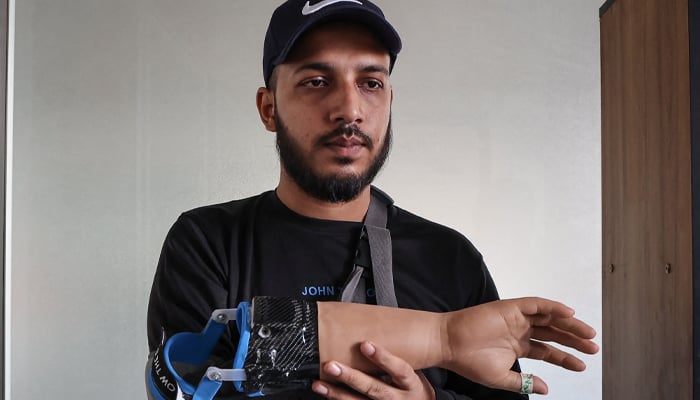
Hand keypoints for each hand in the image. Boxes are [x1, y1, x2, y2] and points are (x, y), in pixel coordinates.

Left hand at [312, 341, 435, 399]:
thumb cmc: (412, 386)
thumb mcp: (413, 371)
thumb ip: (396, 355)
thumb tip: (370, 330)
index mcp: (410, 384)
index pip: (400, 370)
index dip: (383, 358)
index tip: (365, 344)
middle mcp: (398, 399)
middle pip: (375, 389)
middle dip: (351, 377)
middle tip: (331, 365)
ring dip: (337, 393)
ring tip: (319, 384)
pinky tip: (325, 394)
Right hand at [440, 297, 598, 394]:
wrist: (449, 345)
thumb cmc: (468, 361)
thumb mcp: (500, 378)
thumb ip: (523, 381)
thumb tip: (545, 388)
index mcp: (518, 346)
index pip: (548, 350)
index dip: (566, 358)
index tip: (582, 365)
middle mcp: (520, 330)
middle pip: (553, 333)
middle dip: (574, 340)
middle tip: (593, 347)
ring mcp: (516, 318)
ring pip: (549, 318)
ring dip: (569, 324)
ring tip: (587, 333)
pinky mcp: (510, 308)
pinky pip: (535, 305)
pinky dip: (552, 307)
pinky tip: (568, 314)